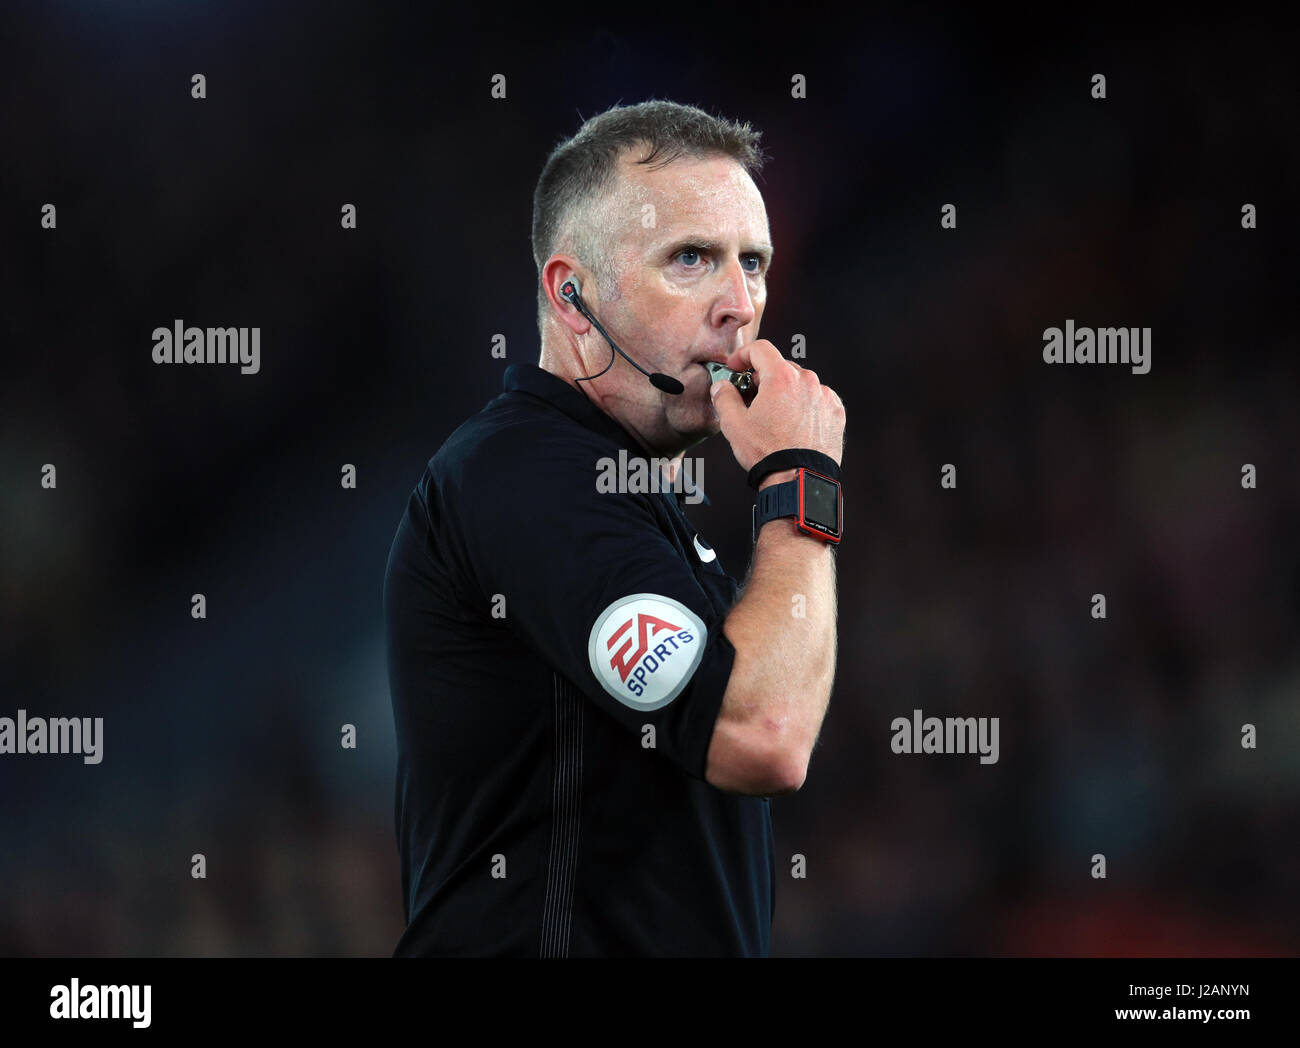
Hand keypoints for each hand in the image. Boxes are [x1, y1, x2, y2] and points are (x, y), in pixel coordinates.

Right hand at [710, 340, 844, 473]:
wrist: (798, 480)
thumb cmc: (769, 453)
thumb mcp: (734, 424)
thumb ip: (724, 397)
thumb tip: (722, 387)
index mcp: (781, 378)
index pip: (760, 349)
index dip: (743, 355)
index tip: (736, 367)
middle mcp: (807, 381)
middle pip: (780, 366)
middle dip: (763, 377)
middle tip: (751, 397)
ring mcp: (824, 396)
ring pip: (800, 383)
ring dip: (785, 391)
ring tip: (774, 415)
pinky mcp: (835, 411)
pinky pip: (816, 398)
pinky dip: (804, 404)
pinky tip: (793, 423)